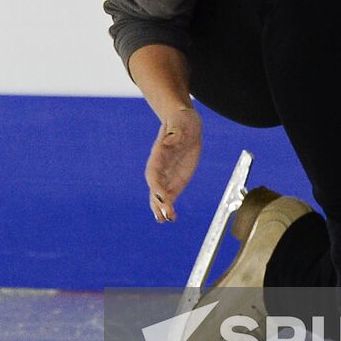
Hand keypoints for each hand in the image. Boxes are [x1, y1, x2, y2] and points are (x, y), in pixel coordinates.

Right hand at [145, 106, 202, 222]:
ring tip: (166, 220)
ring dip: (162, 208)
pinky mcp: (176, 178)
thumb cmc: (182, 120)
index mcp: (159, 154)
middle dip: (158, 202)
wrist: (185, 123)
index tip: (162, 198)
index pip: (154, 173)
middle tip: (164, 216)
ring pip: (160, 194)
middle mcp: (160, 167)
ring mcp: (167, 174)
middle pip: (155, 188)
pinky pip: (170, 194)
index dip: (156, 186)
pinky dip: (169, 206)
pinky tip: (171, 217)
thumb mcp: (181, 123)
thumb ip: (175, 133)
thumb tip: (170, 141)